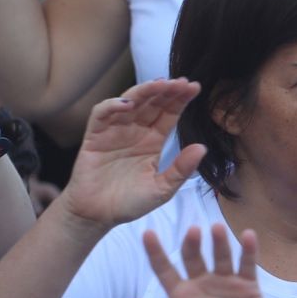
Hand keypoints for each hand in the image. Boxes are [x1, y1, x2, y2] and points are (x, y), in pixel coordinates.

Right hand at [57, 78, 204, 229]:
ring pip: (129, 102)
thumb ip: (180, 170)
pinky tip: (128, 104)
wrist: (97, 215)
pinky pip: (101, 114)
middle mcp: (134, 131)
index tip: (194, 87)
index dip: (180, 99)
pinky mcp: (94, 136)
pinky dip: (112, 105)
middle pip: (151, 103)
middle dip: (166, 90)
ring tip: (159, 86)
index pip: (169, 113)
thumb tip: (202, 148)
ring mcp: (114, 132)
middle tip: (181, 82)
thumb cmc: (129, 203)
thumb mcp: (162, 189)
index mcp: (153, 141)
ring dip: (143, 92)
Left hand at [122, 225, 279, 297]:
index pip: (164, 269)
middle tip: (192, 230)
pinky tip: (248, 235)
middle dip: (191, 244)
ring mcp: (224, 285)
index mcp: (181, 297)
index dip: (156, 252)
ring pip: (220, 257)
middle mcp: (200, 286)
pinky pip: (247, 265)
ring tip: (217, 228)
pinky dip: (248, 250)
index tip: (147, 233)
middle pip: (193, 258)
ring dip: (219, 242)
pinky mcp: (248, 288)